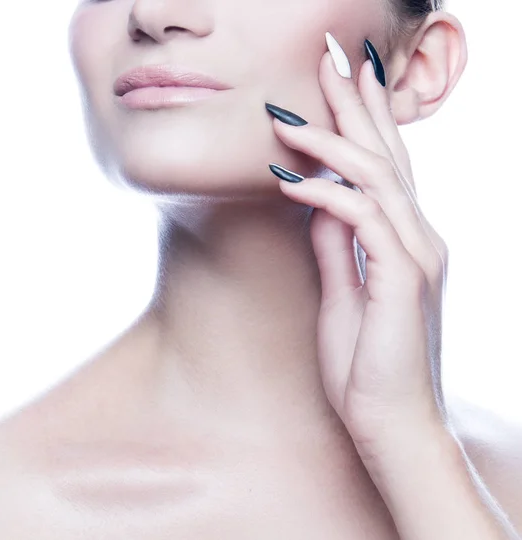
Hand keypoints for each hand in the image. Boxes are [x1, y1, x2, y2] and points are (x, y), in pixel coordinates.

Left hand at [267, 34, 449, 459]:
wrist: (390, 424)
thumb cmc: (365, 366)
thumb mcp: (342, 292)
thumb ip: (336, 245)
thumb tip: (316, 202)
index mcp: (406, 240)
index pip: (384, 166)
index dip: (363, 119)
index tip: (338, 80)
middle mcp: (420, 238)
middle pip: (387, 155)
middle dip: (358, 103)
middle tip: (332, 56)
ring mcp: (417, 257)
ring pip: (377, 177)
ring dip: (331, 141)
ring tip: (288, 114)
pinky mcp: (404, 281)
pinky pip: (363, 219)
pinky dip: (324, 194)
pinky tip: (287, 179)